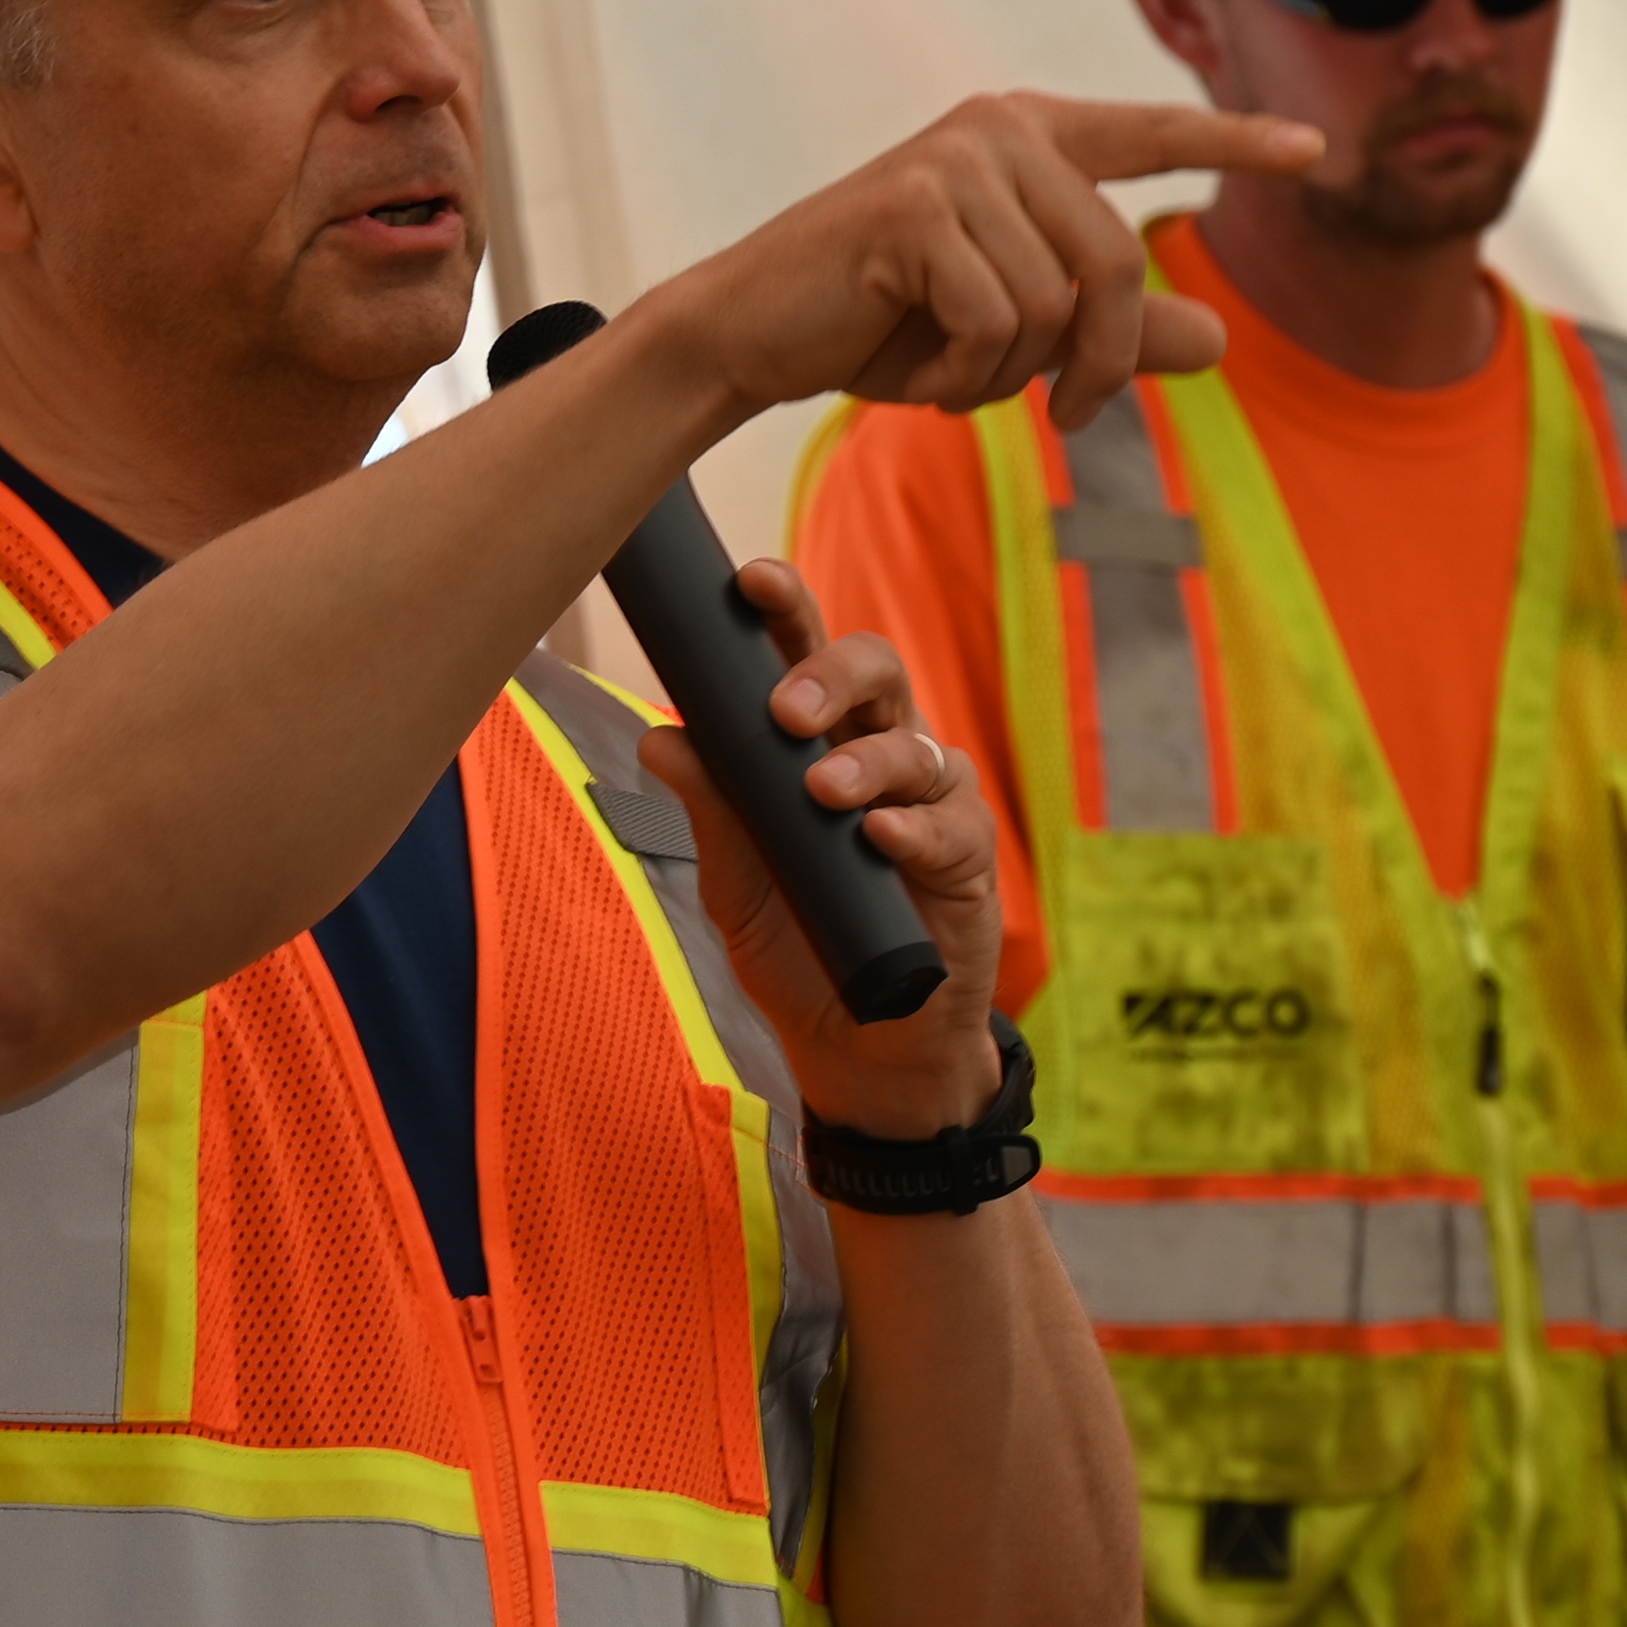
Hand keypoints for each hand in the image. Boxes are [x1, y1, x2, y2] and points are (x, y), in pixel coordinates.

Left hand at [641, 560, 1004, 1138]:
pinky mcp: (968, 858)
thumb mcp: (735, 882)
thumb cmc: (798, 943)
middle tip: (783, 710)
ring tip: (822, 792)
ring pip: (912, 744)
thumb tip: (659, 739)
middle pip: (874, 671)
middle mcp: (878, 752)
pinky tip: (881, 837)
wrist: (860, 1044)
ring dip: (864, 761)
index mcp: (817, 741)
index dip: (785, 610)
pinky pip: (950, 824)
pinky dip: (912, 826)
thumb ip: (709, 810)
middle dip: (829, 674)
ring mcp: (930, 801)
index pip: (802, 656)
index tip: (752, 581)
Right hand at [643, 93, 1319, 435]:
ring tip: (949, 372)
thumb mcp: (1015, 334)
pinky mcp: (916, 206)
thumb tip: (1223, 338)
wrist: (754, 333)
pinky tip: (915, 367)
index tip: (1316, 151)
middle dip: (1096, 361)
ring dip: (1009, 373)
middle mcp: (1001, 129)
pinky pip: (996, 319)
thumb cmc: (884, 327)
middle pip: (1117, 262)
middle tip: (1062, 415)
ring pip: (1056, 301)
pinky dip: (964, 374)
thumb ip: (1116, 329)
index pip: (1153, 131)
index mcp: (1033, 139)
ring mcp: (957, 160)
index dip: (1235, 142)